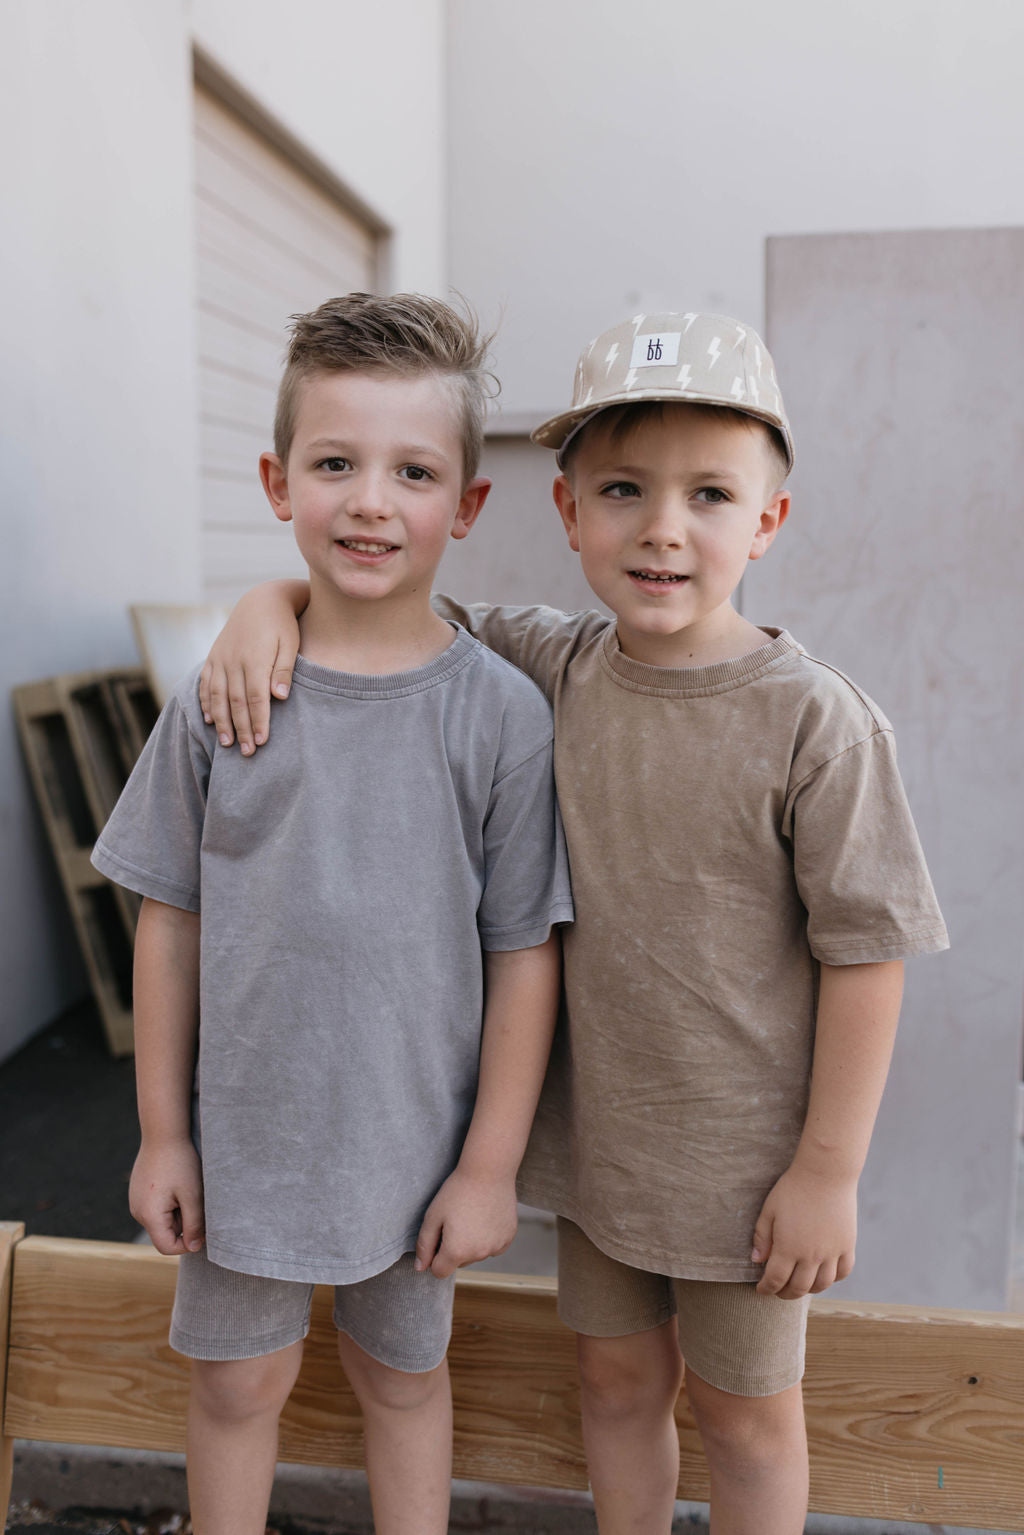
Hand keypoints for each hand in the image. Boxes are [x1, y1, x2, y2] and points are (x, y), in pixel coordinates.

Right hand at [129, 1137, 204, 1254]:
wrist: (163, 1133)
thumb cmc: (180, 1163)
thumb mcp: (193, 1195)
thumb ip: (194, 1224)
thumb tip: (195, 1247)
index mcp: (149, 1215)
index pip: (167, 1247)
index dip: (187, 1244)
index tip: (203, 1228)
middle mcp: (137, 1212)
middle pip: (164, 1234)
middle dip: (183, 1224)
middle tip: (194, 1199)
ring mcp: (136, 1202)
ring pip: (161, 1221)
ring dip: (177, 1212)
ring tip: (184, 1189)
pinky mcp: (138, 1193)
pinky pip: (156, 1208)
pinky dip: (169, 1203)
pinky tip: (175, 1183)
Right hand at [198, 585, 301, 753]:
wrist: (261, 600)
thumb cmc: (282, 625)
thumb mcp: (290, 644)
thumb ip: (283, 670)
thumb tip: (279, 697)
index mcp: (254, 658)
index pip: (255, 698)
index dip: (258, 721)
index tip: (262, 741)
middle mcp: (233, 660)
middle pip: (235, 702)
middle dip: (241, 729)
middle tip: (248, 752)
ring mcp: (220, 658)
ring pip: (217, 696)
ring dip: (221, 722)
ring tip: (227, 744)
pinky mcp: (214, 656)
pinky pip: (206, 683)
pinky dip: (206, 703)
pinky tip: (210, 720)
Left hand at [414, 1168, 518, 1278]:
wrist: (489, 1171)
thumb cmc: (457, 1191)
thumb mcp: (433, 1215)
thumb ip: (424, 1245)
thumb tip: (420, 1268)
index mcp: (457, 1251)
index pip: (440, 1271)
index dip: (434, 1256)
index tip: (438, 1236)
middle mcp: (478, 1254)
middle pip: (459, 1262)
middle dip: (454, 1248)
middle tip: (456, 1220)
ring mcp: (496, 1247)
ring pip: (477, 1254)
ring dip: (472, 1243)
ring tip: (471, 1215)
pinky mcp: (508, 1238)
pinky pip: (493, 1246)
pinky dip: (488, 1237)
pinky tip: (486, 1216)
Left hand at [751, 1164, 856, 1298]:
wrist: (825, 1173)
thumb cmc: (793, 1189)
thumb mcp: (770, 1210)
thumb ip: (762, 1237)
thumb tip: (757, 1261)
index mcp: (788, 1247)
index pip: (775, 1280)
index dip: (766, 1288)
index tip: (761, 1289)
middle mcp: (811, 1255)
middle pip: (798, 1288)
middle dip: (785, 1293)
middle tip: (778, 1291)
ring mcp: (832, 1252)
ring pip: (822, 1285)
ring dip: (808, 1290)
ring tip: (800, 1285)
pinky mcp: (847, 1245)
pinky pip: (843, 1272)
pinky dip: (833, 1279)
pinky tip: (824, 1274)